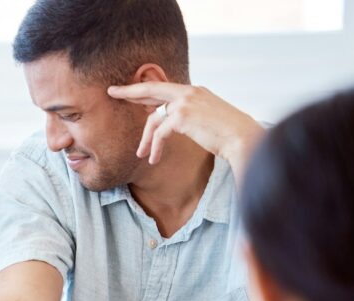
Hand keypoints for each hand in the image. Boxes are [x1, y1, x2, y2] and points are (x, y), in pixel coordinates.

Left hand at [107, 82, 263, 172]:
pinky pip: (159, 132)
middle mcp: (189, 92)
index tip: (127, 89)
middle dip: (129, 91)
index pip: (163, 88)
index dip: (143, 89)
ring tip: (142, 154)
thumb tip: (169, 121)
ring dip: (146, 139)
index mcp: (194, 91)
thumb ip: (188, 115)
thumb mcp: (206, 119)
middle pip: (151, 89)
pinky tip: (154, 159)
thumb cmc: (227, 134)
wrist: (243, 137)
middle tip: (111, 92)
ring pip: (153, 119)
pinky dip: (155, 147)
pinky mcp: (182, 116)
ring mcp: (185, 102)